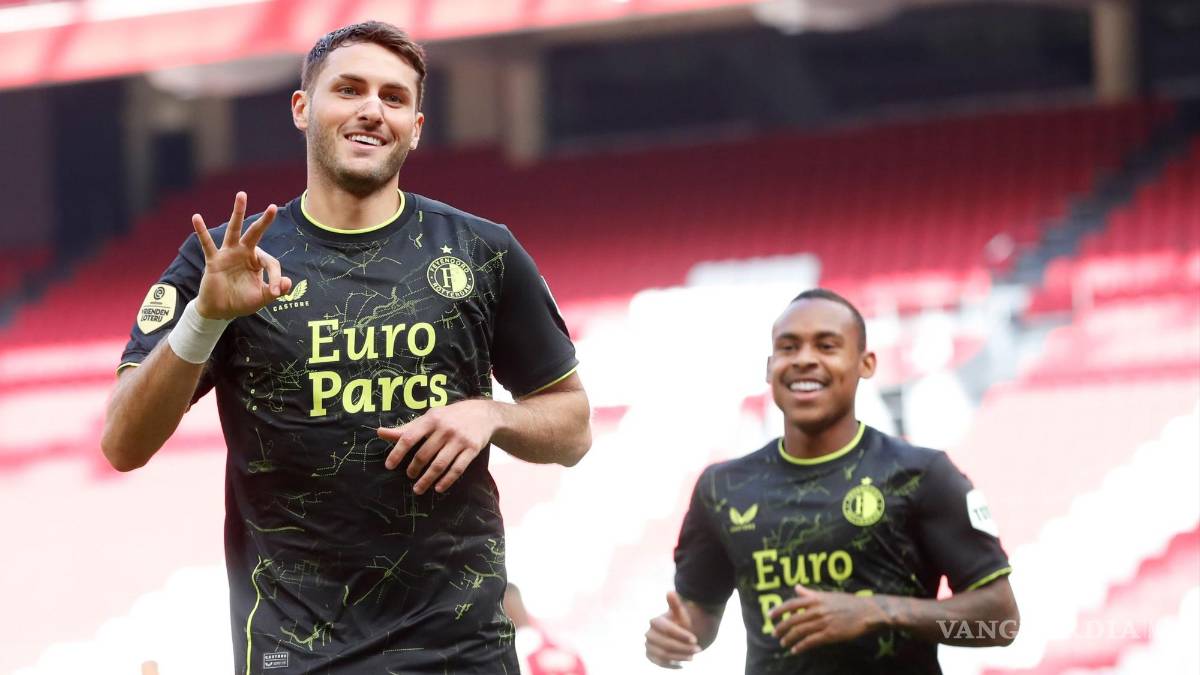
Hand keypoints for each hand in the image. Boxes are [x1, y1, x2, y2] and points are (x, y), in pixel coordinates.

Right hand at [192, 191, 290, 319]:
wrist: (220, 311)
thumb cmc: (241, 301)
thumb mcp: (261, 298)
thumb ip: (274, 291)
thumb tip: (287, 283)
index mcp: (257, 261)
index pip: (271, 263)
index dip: (276, 278)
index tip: (276, 292)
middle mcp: (244, 253)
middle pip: (255, 233)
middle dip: (264, 221)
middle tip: (273, 207)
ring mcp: (229, 254)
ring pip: (234, 231)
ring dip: (238, 213)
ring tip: (242, 195)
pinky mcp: (214, 260)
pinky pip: (207, 244)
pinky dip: (202, 231)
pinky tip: (196, 217)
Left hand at [378, 400, 500, 493]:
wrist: (484, 414)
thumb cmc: (450, 417)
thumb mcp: (429, 418)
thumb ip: (406, 429)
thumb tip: (380, 433)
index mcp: (431, 419)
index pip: (409, 437)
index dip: (397, 453)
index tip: (389, 466)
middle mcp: (445, 429)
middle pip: (424, 454)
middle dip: (414, 469)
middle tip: (409, 476)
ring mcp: (459, 440)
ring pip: (439, 465)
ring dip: (427, 480)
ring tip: (418, 489)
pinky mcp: (472, 449)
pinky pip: (457, 469)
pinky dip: (446, 481)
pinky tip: (438, 488)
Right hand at [645, 591, 700, 668]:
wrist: (676, 635)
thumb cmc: (680, 624)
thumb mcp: (681, 615)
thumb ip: (675, 605)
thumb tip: (670, 592)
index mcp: (655, 621)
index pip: (666, 629)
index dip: (680, 635)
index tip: (694, 639)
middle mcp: (649, 634)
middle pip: (665, 643)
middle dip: (682, 647)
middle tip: (698, 649)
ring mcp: (648, 646)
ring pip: (663, 654)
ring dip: (679, 656)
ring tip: (693, 656)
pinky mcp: (650, 656)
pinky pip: (660, 663)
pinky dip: (672, 664)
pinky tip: (682, 665)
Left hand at [770, 585, 885, 654]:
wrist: (866, 611)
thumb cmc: (847, 602)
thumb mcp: (827, 595)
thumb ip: (810, 593)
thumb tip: (796, 588)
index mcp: (816, 599)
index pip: (792, 604)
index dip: (779, 610)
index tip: (770, 616)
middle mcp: (817, 610)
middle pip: (793, 620)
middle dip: (781, 627)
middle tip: (774, 633)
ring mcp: (823, 622)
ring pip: (800, 631)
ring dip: (789, 638)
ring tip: (783, 643)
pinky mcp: (830, 634)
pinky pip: (811, 641)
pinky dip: (801, 646)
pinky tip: (795, 650)